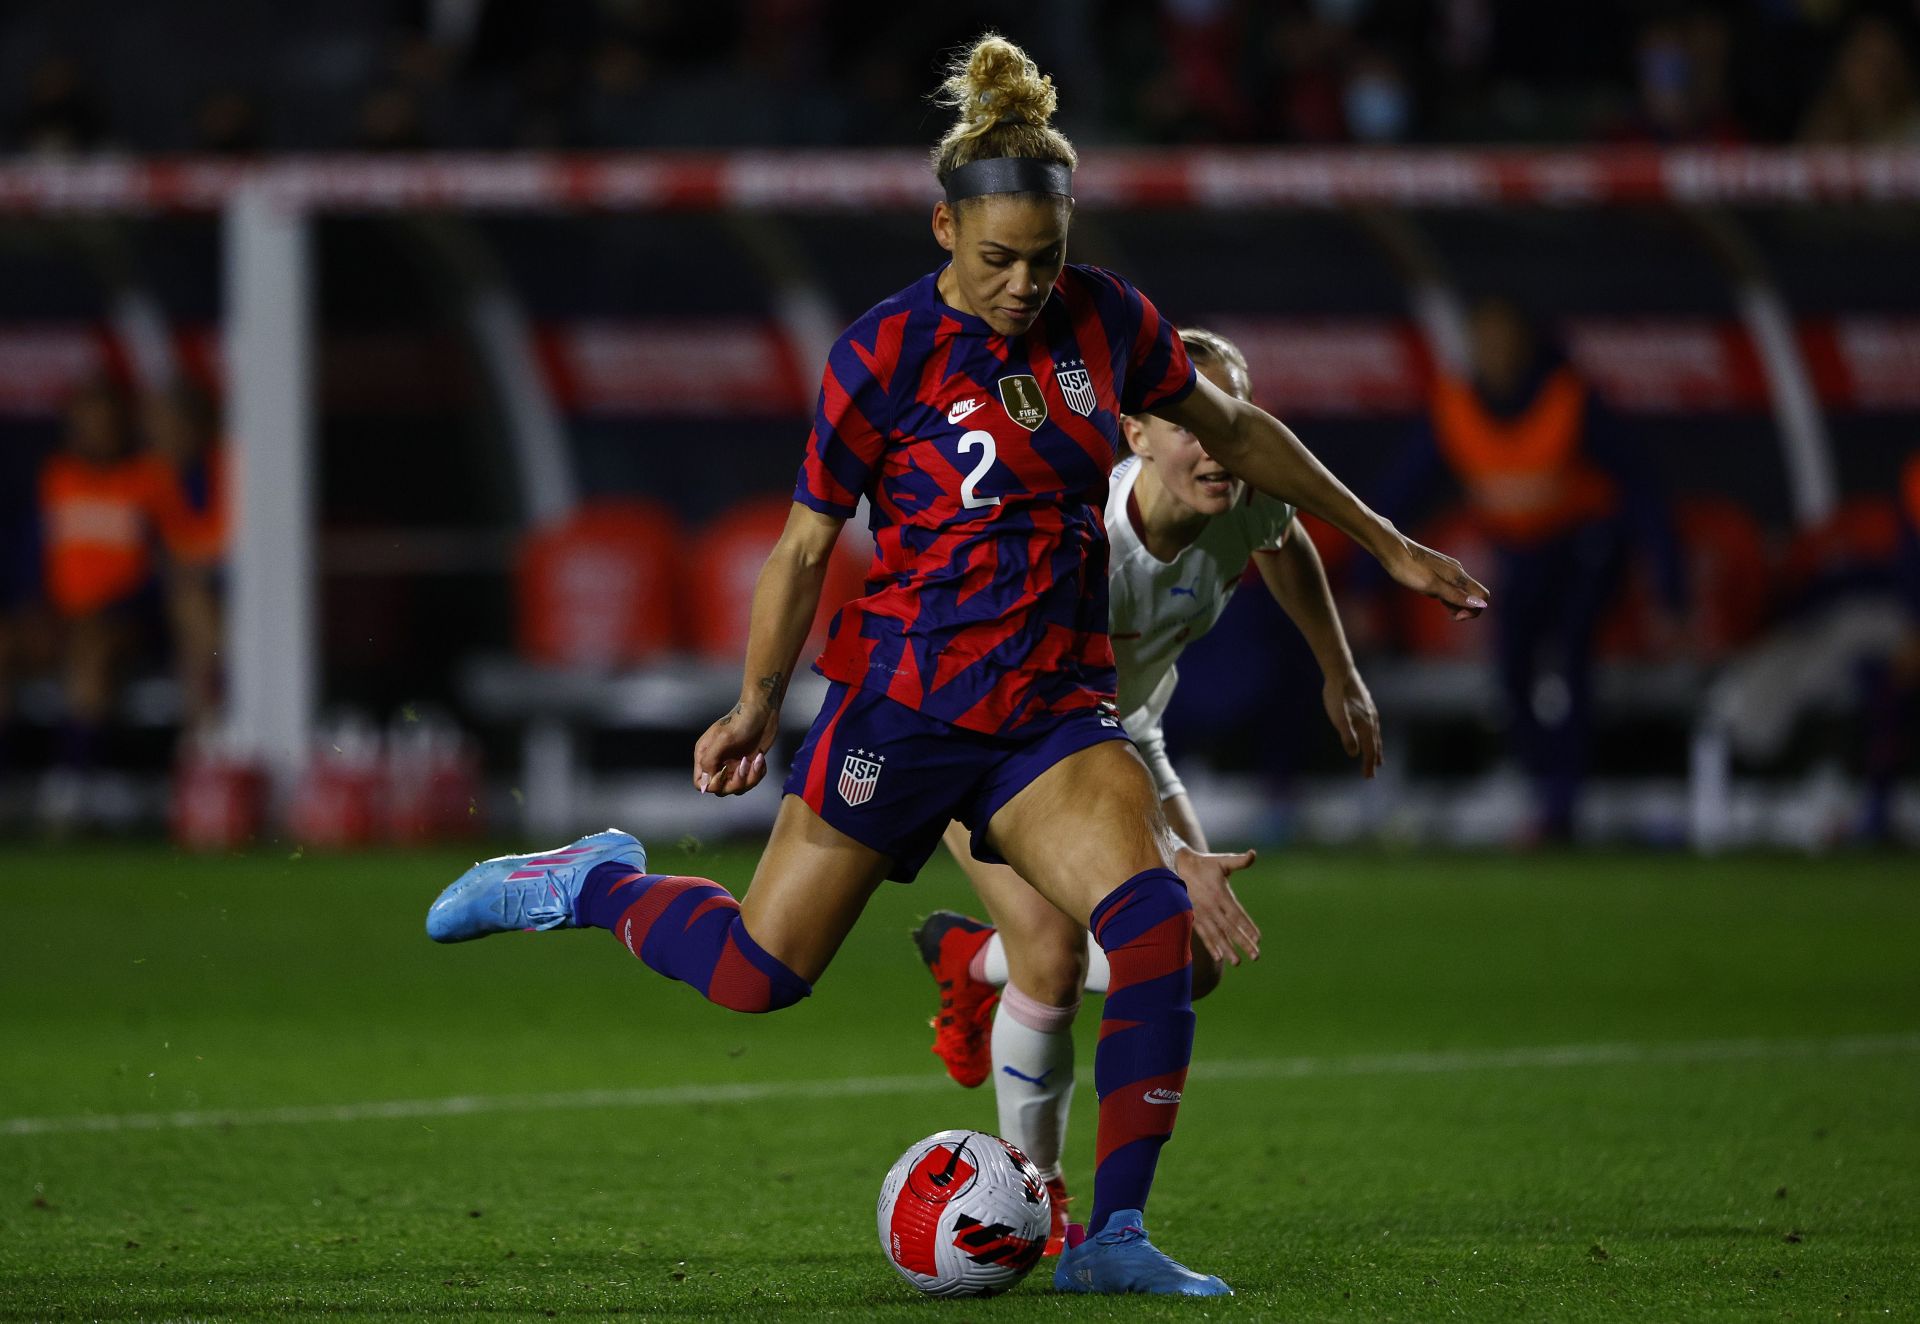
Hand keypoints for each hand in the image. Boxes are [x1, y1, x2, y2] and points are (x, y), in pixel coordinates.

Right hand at [692, 699, 778, 796]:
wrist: (763, 710)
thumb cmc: (741, 720)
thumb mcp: (723, 739)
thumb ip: (710, 760)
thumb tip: (704, 782)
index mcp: (705, 756)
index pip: (700, 783)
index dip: (713, 783)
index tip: (727, 771)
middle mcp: (718, 763)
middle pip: (721, 789)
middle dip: (736, 782)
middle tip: (745, 763)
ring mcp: (733, 764)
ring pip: (738, 788)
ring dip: (750, 778)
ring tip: (756, 759)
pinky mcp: (748, 765)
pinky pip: (751, 781)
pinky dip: (758, 773)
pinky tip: (760, 758)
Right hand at [1173, 843, 1259, 967]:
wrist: (1176, 867)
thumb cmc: (1203, 864)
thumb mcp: (1222, 861)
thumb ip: (1239, 861)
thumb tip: (1253, 854)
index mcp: (1220, 894)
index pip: (1237, 914)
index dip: (1247, 926)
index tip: (1258, 939)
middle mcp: (1211, 907)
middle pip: (1230, 928)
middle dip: (1243, 943)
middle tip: (1256, 956)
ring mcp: (1201, 914)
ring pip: (1217, 935)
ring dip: (1227, 949)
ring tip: (1237, 962)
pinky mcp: (1193, 918)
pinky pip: (1204, 935)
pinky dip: (1211, 946)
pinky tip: (1219, 957)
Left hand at [1323, 666, 1381, 777]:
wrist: (1341, 672)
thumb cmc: (1336, 695)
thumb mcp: (1338, 717)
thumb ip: (1347, 735)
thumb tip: (1354, 753)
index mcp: (1365, 725)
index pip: (1369, 750)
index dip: (1368, 764)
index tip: (1368, 777)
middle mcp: (1371, 720)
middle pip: (1374, 745)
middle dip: (1373, 760)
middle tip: (1372, 774)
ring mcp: (1370, 712)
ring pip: (1376, 735)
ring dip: (1376, 748)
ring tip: (1378, 758)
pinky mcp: (1367, 705)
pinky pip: (1374, 726)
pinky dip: (1374, 735)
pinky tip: (1371, 733)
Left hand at [1384, 533, 1489, 620]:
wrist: (1393, 550)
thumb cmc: (1409, 569)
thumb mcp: (1432, 586)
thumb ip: (1455, 595)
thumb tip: (1481, 603)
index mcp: (1458, 575)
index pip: (1483, 595)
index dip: (1475, 610)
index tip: (1456, 616)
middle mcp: (1457, 571)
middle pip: (1474, 594)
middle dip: (1466, 608)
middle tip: (1448, 614)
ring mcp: (1448, 569)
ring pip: (1462, 590)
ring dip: (1456, 603)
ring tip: (1438, 603)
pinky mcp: (1439, 569)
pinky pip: (1451, 585)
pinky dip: (1448, 595)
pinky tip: (1433, 596)